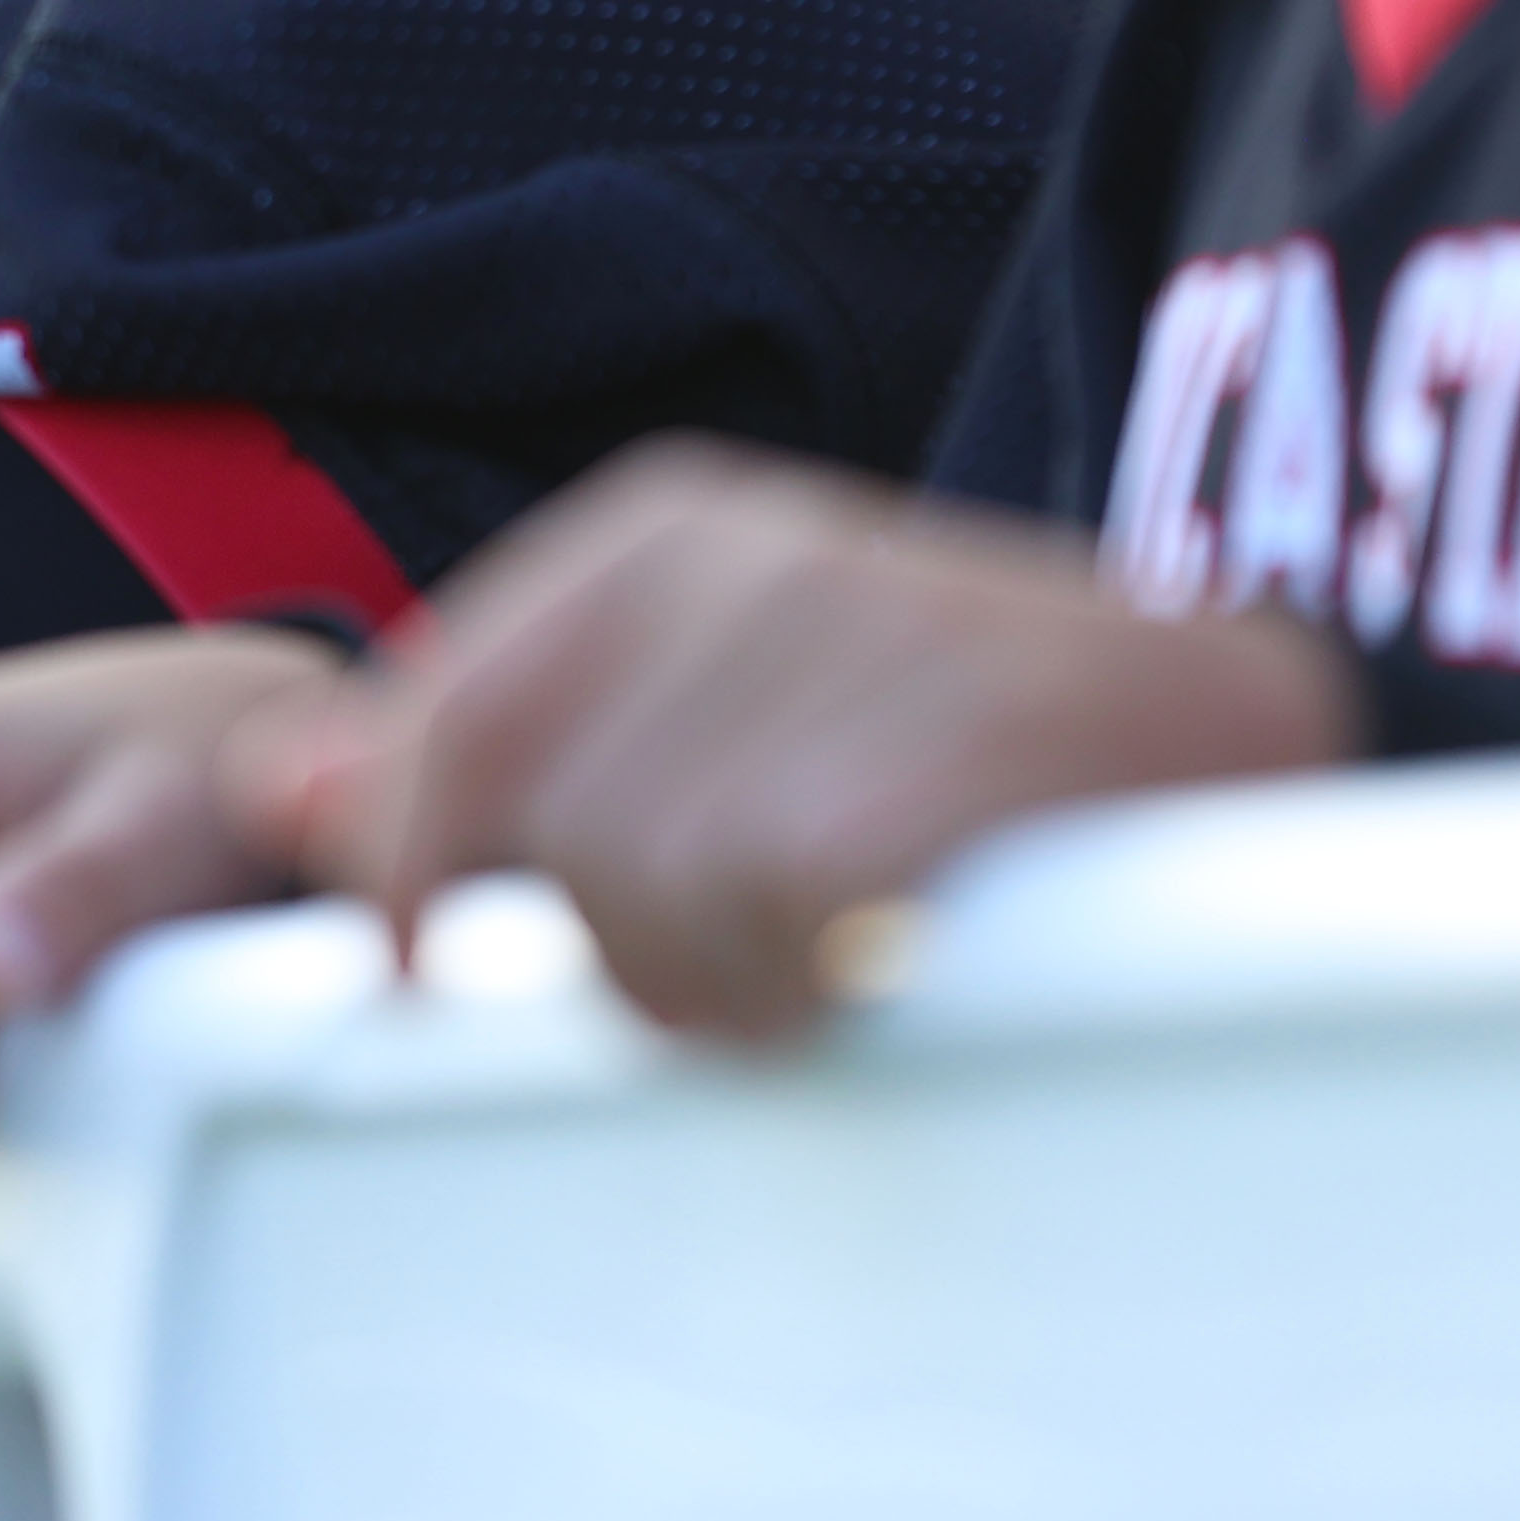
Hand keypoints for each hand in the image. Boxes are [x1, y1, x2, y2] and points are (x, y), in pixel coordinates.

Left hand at [247, 439, 1358, 1039]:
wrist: (1243, 750)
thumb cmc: (944, 775)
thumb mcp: (698, 738)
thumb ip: (487, 761)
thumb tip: (276, 793)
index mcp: (658, 535)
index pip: (442, 725)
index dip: (429, 878)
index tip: (462, 975)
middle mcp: (749, 542)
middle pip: (534, 826)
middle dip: (608, 951)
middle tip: (733, 977)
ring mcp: (870, 613)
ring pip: (646, 876)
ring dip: (725, 985)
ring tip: (828, 970)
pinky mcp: (973, 718)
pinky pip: (783, 900)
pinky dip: (819, 978)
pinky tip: (894, 969)